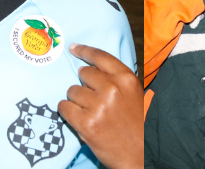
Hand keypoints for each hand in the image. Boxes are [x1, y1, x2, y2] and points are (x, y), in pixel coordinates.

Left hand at [59, 44, 142, 168]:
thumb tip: (88, 68)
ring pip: (72, 91)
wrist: (140, 154)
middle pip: (83, 74)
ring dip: (76, 101)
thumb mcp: (134, 94)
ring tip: (90, 112)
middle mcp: (112, 88)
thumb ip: (117, 80)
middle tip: (92, 98)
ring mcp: (98, 106)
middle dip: (84, 84)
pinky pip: (64, 108)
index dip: (84, 51)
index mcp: (126, 79)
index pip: (100, 57)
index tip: (73, 48)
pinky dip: (68, 113)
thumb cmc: (138, 123)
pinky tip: (79, 119)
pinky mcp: (86, 123)